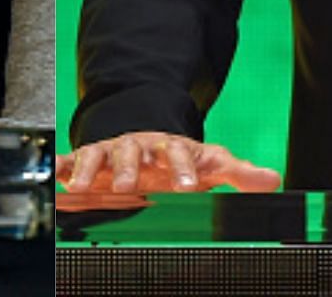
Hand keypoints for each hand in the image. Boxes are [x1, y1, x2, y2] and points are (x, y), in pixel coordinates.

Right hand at [57, 131, 281, 193]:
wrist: (147, 143)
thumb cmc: (181, 159)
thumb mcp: (211, 164)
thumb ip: (239, 173)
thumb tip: (273, 180)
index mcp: (171, 146)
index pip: (179, 152)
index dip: (184, 168)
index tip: (188, 187)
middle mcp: (140, 146)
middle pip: (134, 150)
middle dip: (131, 166)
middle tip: (132, 184)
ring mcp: (114, 151)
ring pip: (101, 154)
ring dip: (94, 169)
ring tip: (85, 186)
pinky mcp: (92, 159)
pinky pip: (76, 160)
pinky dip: (66, 168)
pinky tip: (58, 179)